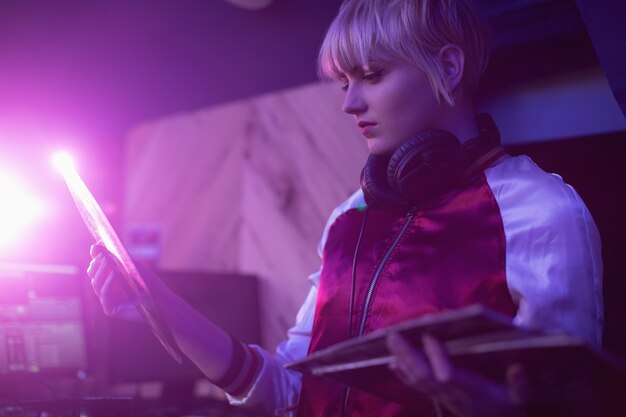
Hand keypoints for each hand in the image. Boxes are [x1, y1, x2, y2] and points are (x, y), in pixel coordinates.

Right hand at [87, 243, 142, 320]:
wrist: (160, 300)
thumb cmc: (147, 282)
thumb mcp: (130, 266)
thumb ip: (114, 256)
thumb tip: (96, 245)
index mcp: (110, 278)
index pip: (96, 266)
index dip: (95, 255)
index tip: (97, 245)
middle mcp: (106, 289)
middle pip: (92, 274)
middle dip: (96, 263)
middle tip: (102, 254)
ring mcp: (107, 300)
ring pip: (95, 283)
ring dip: (100, 271)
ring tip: (107, 260)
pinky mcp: (109, 309)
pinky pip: (104, 294)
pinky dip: (108, 283)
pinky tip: (114, 274)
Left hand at [386, 332, 528, 416]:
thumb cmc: (508, 407)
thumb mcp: (520, 399)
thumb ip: (519, 385)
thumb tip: (517, 367)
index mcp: (470, 390)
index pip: (448, 374)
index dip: (436, 357)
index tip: (429, 335)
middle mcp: (451, 393)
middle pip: (424, 376)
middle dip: (407, 355)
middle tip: (393, 335)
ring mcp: (442, 396)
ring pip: (417, 380)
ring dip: (402, 360)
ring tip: (390, 341)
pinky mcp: (438, 396)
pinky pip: (416, 387)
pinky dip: (403, 374)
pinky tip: (392, 362)